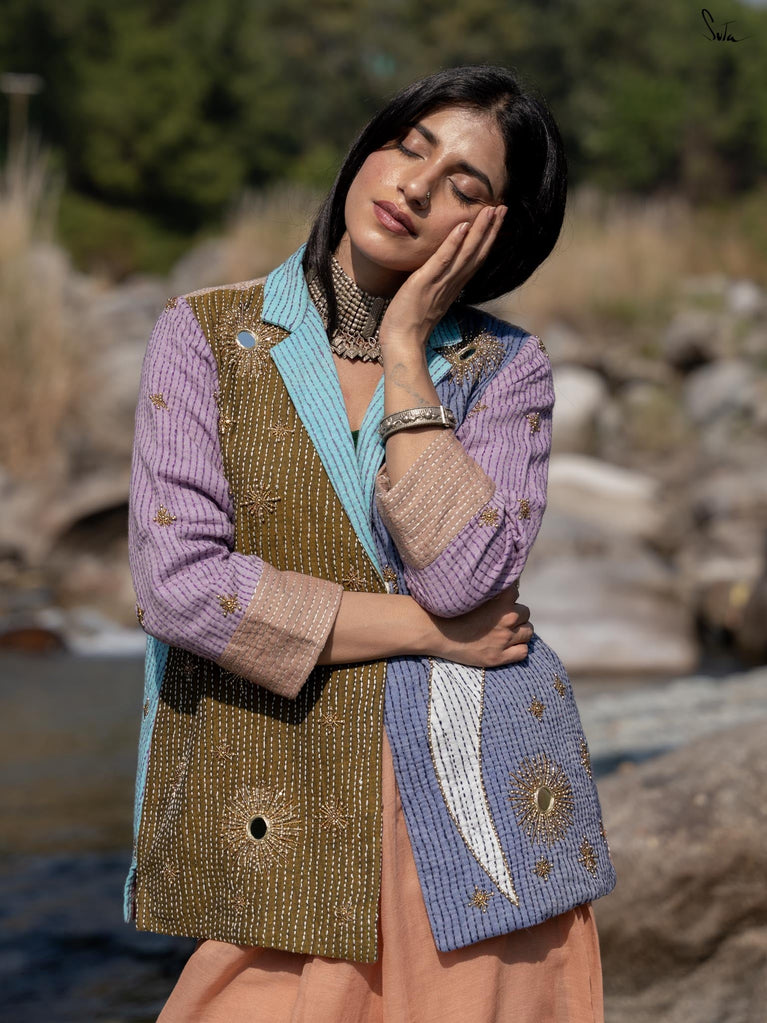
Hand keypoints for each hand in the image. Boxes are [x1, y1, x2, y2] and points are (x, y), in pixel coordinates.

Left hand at [378, 204, 507, 349]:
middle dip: (491, 230)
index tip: (497, 220)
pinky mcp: (425, 282)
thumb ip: (436, 285)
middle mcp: (452, 284)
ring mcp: (440, 283)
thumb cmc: (410, 324)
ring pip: (466, 254)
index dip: (488, 239)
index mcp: (454, 287)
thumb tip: (436, 273)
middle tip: (503, 207)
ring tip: (490, 210)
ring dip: (480, 231)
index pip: (475, 260)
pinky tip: (463, 226)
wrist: (402, 342)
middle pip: (478, 253)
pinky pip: (443, 260)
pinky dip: (453, 243)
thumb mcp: (428, 299)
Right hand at [426, 583, 534, 668]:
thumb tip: (496, 582)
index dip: (507, 595)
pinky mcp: (498, 658)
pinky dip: (518, 648)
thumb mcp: (470, 594)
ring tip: (507, 630)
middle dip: (516, 613)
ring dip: (520, 629)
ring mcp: (503, 641)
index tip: (499, 598)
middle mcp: (506, 621)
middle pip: (525, 612)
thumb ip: (487, 590)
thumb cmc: (448, 610)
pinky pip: (523, 652)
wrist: (434, 632)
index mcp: (500, 603)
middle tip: (502, 616)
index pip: (515, 593)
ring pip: (528, 632)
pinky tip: (508, 645)